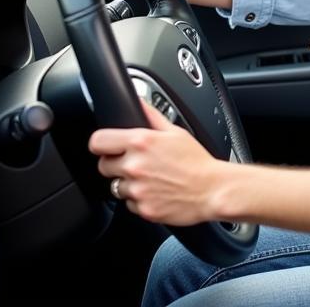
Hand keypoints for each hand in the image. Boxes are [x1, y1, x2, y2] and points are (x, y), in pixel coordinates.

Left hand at [89, 101, 227, 224]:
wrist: (211, 189)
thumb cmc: (196, 160)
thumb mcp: (175, 131)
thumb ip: (151, 116)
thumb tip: (138, 100)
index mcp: (141, 142)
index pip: (98, 142)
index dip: (101, 144)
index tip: (107, 146)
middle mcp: (134, 166)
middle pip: (103, 166)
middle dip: (115, 164)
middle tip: (135, 163)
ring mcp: (137, 189)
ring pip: (116, 187)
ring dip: (128, 183)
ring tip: (150, 178)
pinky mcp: (141, 209)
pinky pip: (129, 204)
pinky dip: (139, 199)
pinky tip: (155, 191)